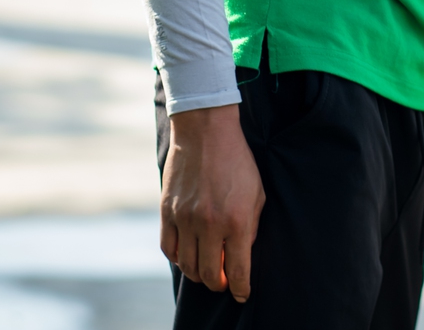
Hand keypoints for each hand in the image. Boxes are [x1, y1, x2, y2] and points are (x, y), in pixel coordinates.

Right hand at [160, 105, 265, 299]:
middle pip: (208, 274)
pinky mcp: (167, 210)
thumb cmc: (237, 161)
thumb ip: (251, 227)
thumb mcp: (256, 194)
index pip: (236, 270)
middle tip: (223, 281)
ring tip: (205, 267)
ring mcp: (184, 218)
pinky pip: (168, 248)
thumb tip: (242, 253)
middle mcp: (209, 223)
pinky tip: (187, 253)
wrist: (205, 130)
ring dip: (197, 273)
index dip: (240, 288)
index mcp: (236, 220)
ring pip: (186, 265)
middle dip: (218, 284)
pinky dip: (177, 258)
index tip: (242, 293)